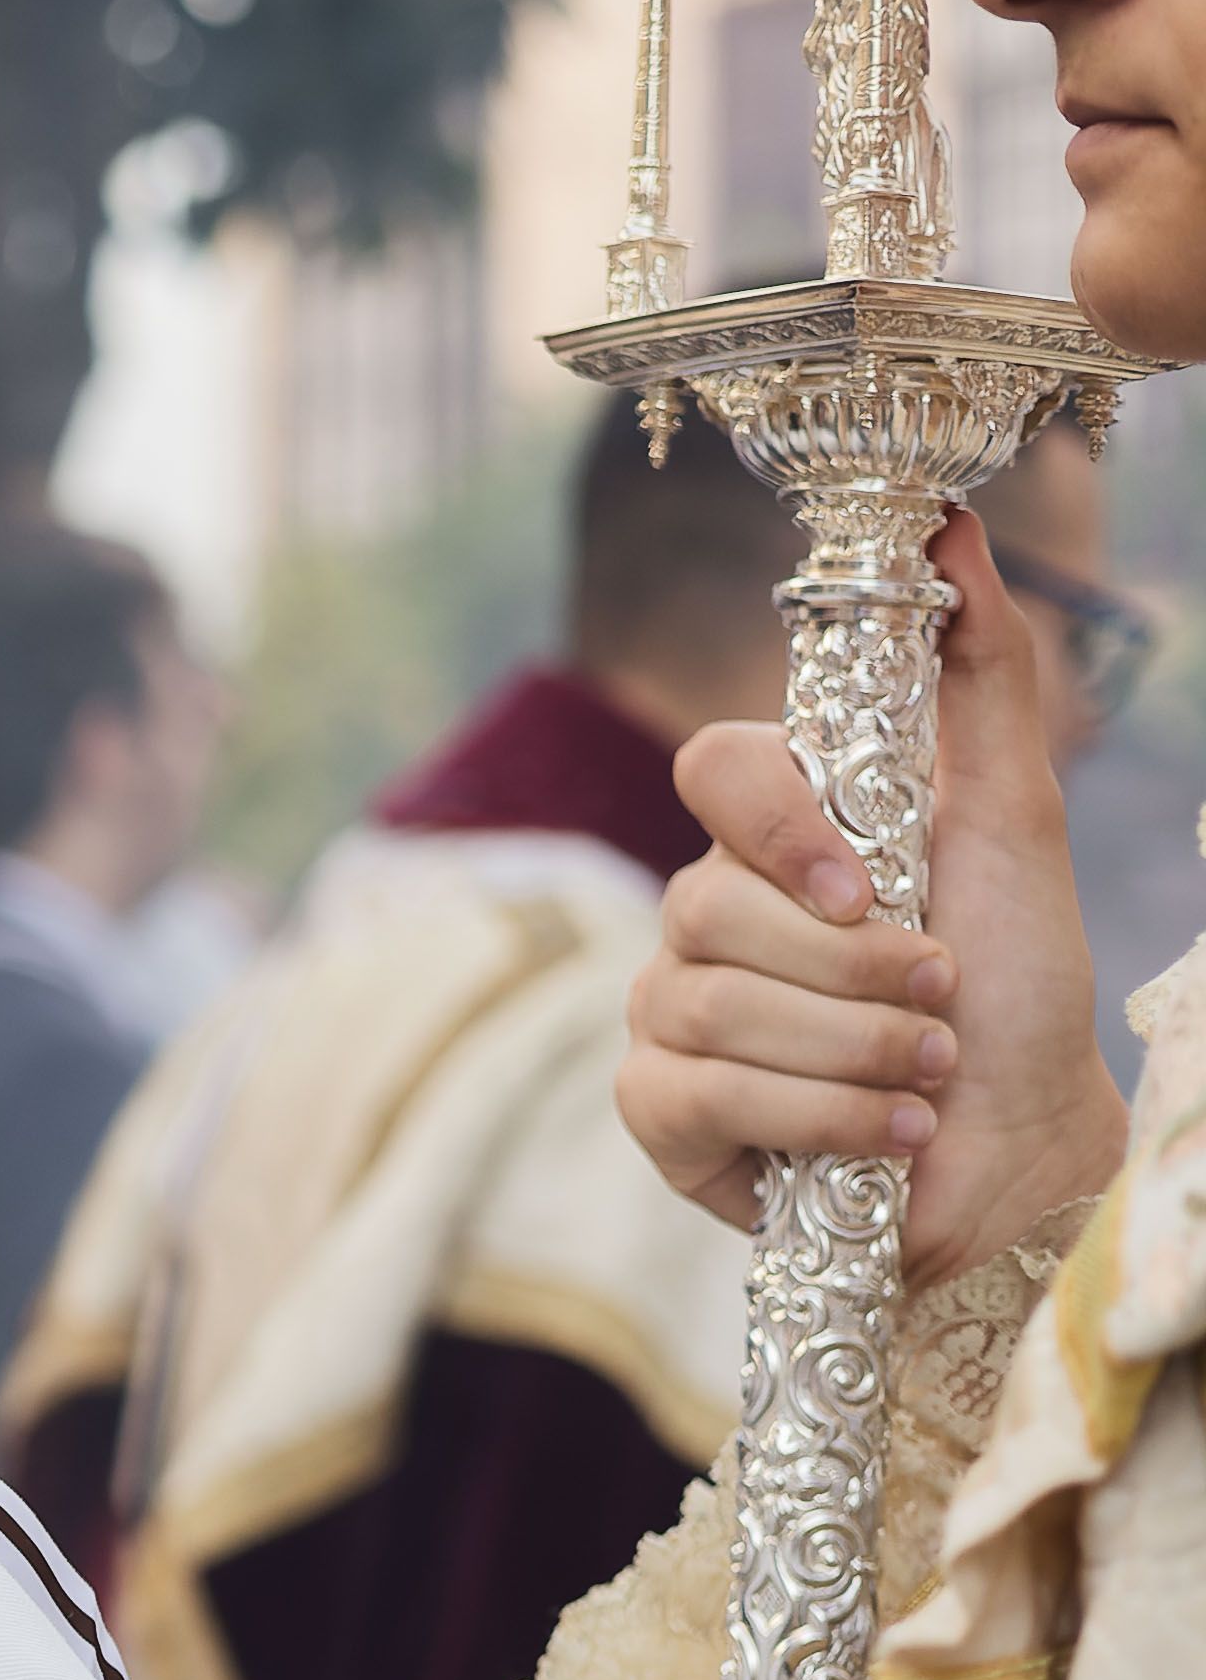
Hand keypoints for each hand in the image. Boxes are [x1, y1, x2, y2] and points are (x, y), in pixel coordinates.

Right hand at [621, 504, 1128, 1288]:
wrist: (1020, 1149)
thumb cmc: (1016, 988)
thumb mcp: (1017, 819)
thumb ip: (981, 677)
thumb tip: (956, 530)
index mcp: (778, 832)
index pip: (712, 769)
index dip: (779, 825)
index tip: (867, 883)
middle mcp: (705, 912)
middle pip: (709, 902)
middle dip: (854, 971)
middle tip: (937, 1000)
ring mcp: (669, 1010)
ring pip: (709, 1002)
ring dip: (853, 1051)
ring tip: (927, 1077)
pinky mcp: (658, 1110)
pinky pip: (698, 1091)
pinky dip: (816, 1117)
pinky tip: (886, 1136)